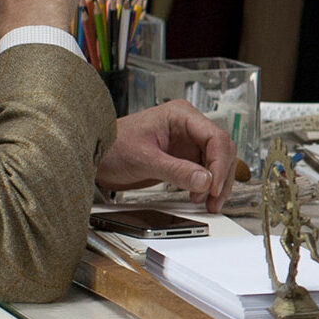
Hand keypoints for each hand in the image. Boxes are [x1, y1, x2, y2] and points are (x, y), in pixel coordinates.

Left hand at [95, 99, 237, 211]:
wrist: (96, 157)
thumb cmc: (112, 146)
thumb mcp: (144, 159)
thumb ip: (176, 170)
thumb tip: (205, 181)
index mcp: (181, 115)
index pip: (215, 137)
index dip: (219, 163)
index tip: (213, 186)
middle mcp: (188, 127)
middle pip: (222, 150)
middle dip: (221, 176)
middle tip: (213, 199)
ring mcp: (187, 142)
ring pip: (217, 162)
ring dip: (217, 183)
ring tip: (208, 203)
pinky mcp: (184, 158)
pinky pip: (205, 171)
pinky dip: (207, 186)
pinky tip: (201, 198)